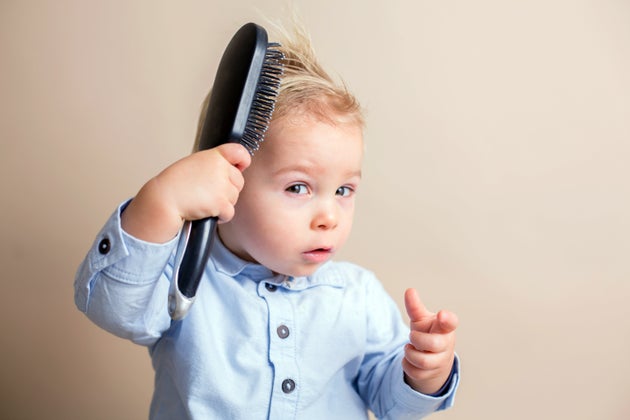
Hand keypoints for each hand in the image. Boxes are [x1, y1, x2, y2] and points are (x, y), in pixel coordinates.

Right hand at [121, 143, 250, 241]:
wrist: (164, 198)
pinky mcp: (221, 203)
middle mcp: (220, 168)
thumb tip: (230, 170)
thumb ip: (213, 165)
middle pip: (239, 181)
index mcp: (213, 156)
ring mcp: (222, 186)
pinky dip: (221, 216)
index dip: (243, 159)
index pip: (238, 151)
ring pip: (234, 198)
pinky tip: (209, 213)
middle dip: (229, 189)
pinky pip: (230, 213)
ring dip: (224, 203)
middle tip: (211, 193)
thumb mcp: (194, 164)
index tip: (241, 166)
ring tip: (206, 202)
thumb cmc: (175, 183)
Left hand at [402, 288, 457, 394]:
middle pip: (434, 344)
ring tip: (409, 347)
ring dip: (410, 353)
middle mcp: (445, 345)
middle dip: (418, 339)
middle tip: (413, 336)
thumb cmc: (428, 334)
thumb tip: (409, 290)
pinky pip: (415, 372)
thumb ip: (415, 307)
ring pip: (423, 361)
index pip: (450, 323)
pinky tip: (409, 358)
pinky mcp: (430, 374)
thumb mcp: (422, 319)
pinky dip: (406, 364)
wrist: (433, 358)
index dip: (447, 319)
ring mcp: (439, 361)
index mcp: (444, 328)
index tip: (442, 314)